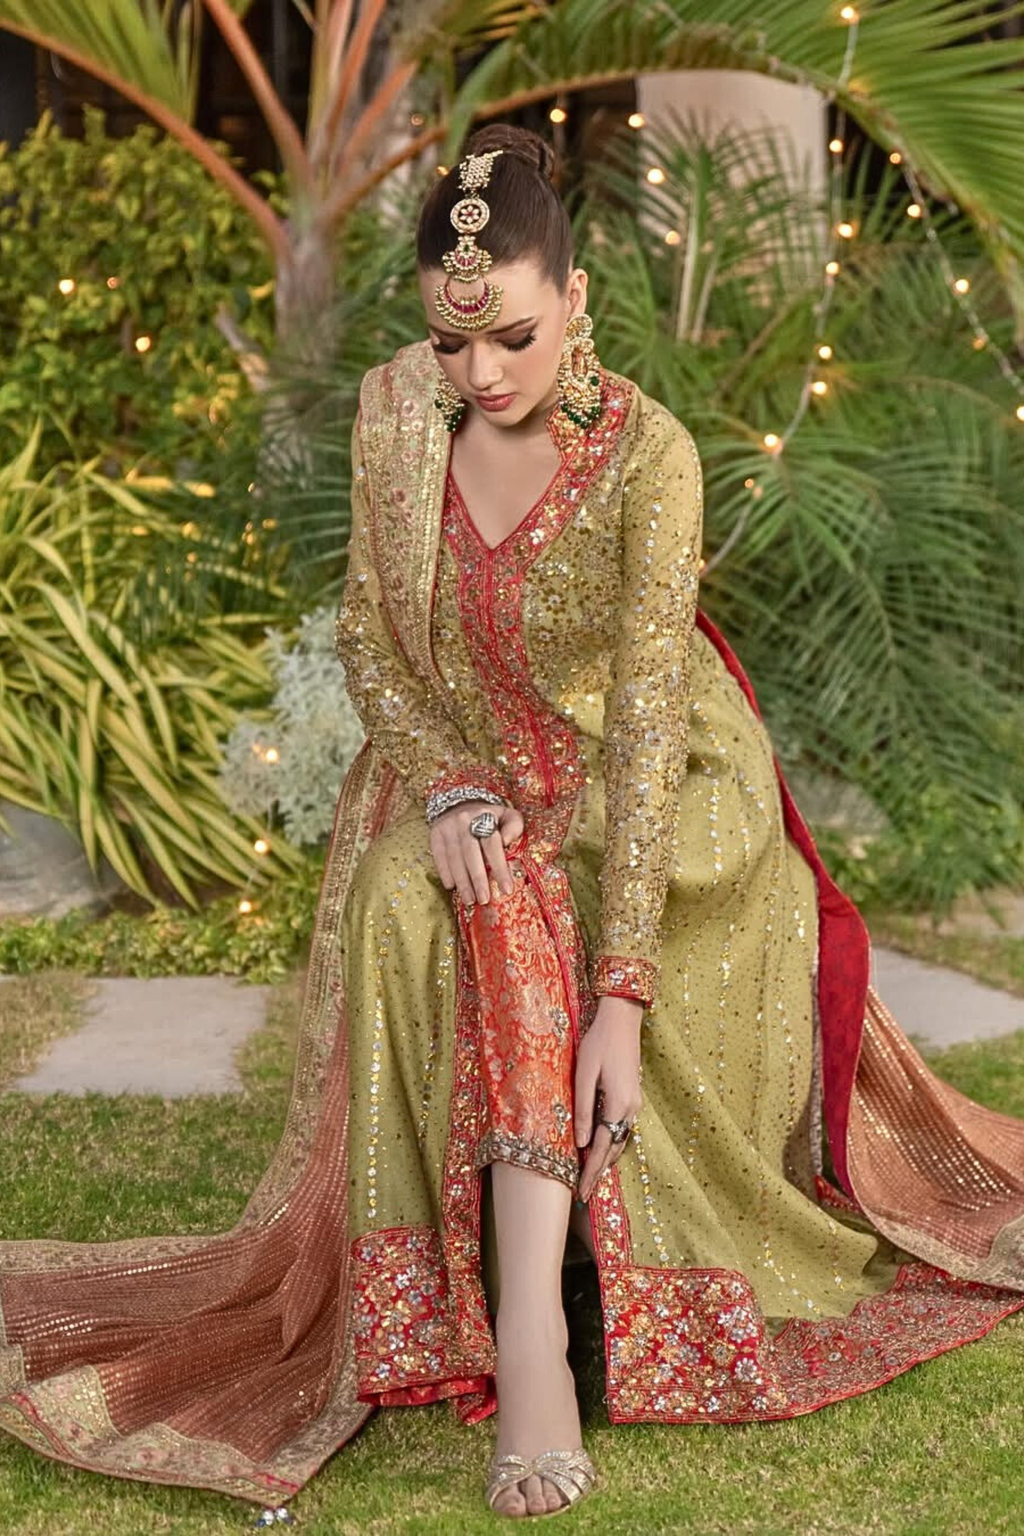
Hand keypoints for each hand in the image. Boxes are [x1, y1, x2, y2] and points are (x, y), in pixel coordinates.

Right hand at [430, 801, 525, 906]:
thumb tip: (508, 842)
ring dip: (462, 882)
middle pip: (471, 854)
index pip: (492, 845)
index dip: (499, 868)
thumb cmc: (489, 816)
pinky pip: (439, 856)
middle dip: (478, 879)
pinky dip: (445, 873)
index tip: (507, 889)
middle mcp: (464, 821)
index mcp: (485, 816)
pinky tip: (451, 887)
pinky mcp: (435, 834)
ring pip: (454, 858)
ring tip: (470, 900)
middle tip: (484, 899)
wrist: (459, 802)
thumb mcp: (507, 815)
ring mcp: (448, 827)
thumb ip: (514, 827)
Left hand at [574, 996, 643, 1201]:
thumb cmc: (598, 1043)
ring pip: (619, 1140)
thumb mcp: (584, 1076)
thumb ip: (583, 1111)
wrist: (622, 1020)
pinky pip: (622, 1128)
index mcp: (618, 1105)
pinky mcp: (633, 1096)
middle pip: (613, 1149)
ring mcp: (635, 1103)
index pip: (601, 1148)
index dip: (590, 1172)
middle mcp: (631, 1109)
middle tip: (584, 1193)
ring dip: (605, 1159)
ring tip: (590, 1176)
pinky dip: (611, 1143)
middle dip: (599, 1172)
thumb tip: (580, 1144)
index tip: (582, 1193)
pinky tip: (600, 1146)